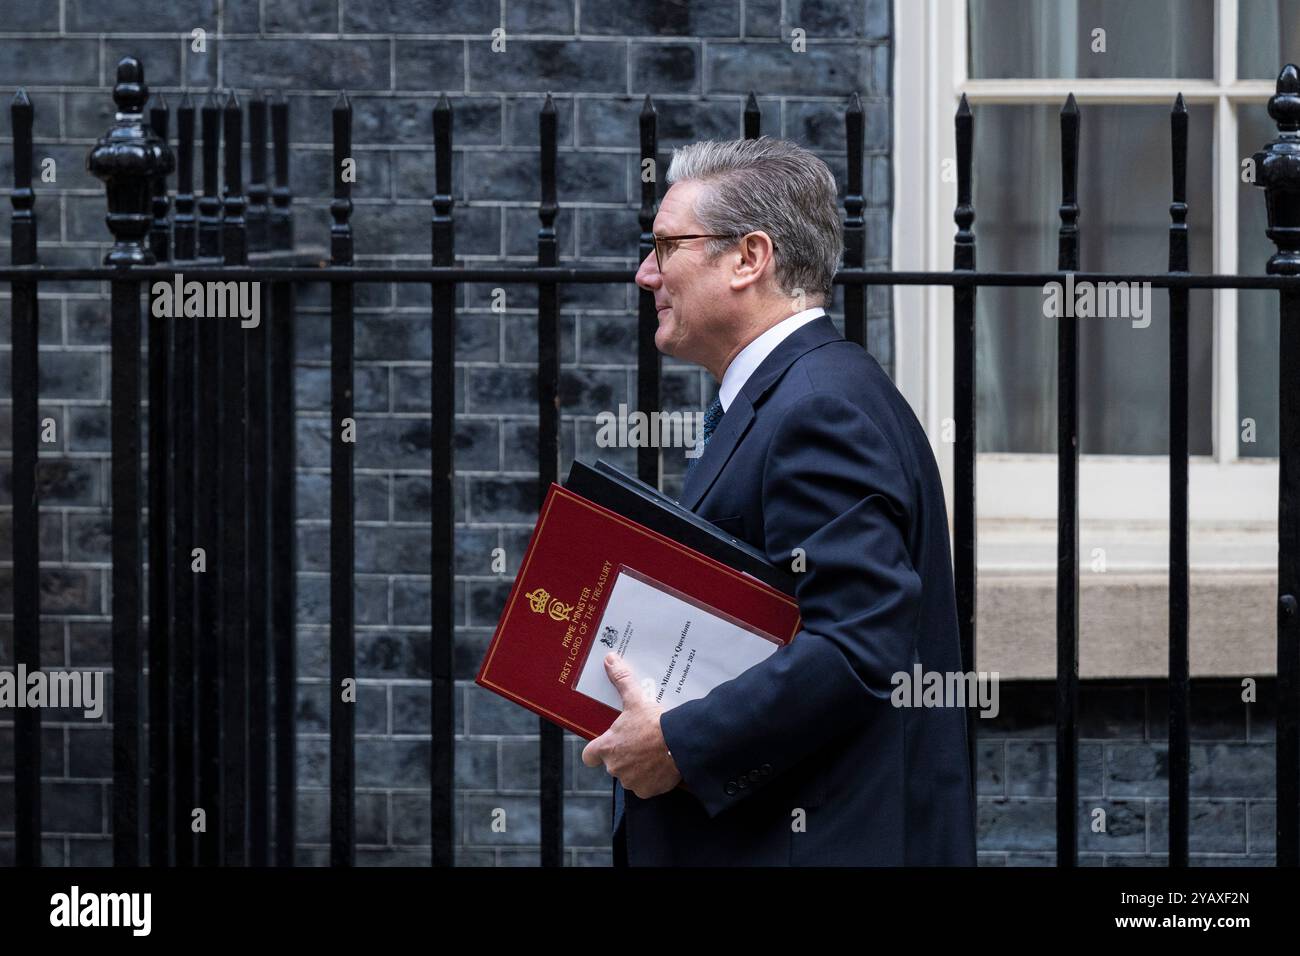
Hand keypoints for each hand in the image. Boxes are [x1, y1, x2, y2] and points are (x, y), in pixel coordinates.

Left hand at [581, 652, 682, 798]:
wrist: (680, 744)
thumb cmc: (654, 723)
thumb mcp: (635, 699)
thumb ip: (621, 680)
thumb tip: (609, 659)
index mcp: (607, 747)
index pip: (589, 756)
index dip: (595, 751)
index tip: (605, 745)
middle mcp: (614, 767)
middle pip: (613, 764)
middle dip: (625, 755)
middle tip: (640, 742)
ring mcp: (630, 781)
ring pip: (630, 775)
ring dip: (639, 768)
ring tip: (653, 753)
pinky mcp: (647, 791)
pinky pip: (646, 786)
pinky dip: (653, 779)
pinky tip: (662, 766)